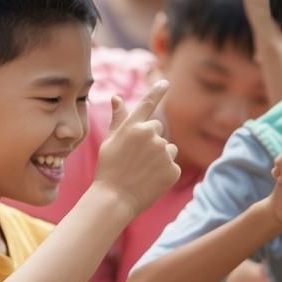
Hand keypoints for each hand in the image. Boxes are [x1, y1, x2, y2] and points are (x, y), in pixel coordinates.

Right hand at [91, 82, 181, 219]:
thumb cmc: (108, 169)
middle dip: (150, 139)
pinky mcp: (173, 168)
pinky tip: (150, 180)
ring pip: (167, 147)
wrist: (115, 199)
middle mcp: (150, 135)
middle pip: (158, 128)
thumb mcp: (110, 141)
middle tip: (135, 157)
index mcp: (133, 126)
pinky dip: (164, 171)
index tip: (165, 82)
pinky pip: (172, 164)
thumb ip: (118, 119)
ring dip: (159, 155)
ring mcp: (163, 152)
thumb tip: (117, 96)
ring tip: (142, 170)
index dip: (157, 91)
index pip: (148, 103)